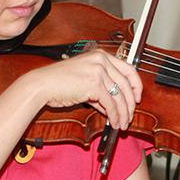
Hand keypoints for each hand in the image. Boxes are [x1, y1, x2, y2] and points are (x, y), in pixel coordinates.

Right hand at [25, 48, 142, 129]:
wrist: (42, 85)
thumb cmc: (59, 82)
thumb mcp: (84, 81)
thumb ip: (100, 90)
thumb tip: (113, 106)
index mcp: (100, 55)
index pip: (129, 69)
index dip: (136, 85)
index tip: (138, 97)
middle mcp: (101, 60)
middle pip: (126, 85)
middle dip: (130, 104)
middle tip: (129, 116)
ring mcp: (98, 71)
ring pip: (120, 96)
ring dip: (123, 113)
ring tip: (121, 124)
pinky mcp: (94, 84)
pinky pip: (110, 104)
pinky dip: (114, 115)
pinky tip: (113, 122)